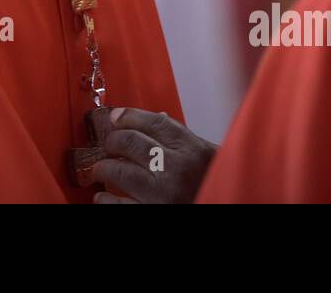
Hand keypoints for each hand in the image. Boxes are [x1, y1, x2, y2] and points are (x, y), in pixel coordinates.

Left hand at [92, 107, 216, 203]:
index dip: (130, 116)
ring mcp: (162, 194)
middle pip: (131, 142)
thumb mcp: (207, 158)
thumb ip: (182, 141)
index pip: (155, 122)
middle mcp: (177, 169)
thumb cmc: (213, 184)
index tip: (116, 117)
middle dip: (112, 140)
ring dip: (103, 168)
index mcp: (193, 150)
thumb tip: (153, 120)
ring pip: (119, 171)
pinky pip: (117, 205)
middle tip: (108, 145)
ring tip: (101, 170)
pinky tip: (103, 197)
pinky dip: (104, 199)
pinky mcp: (152, 214)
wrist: (229, 206)